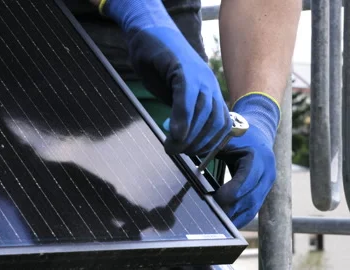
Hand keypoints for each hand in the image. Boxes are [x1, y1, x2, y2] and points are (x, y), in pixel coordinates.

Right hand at [101, 0, 231, 155]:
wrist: (148, 33)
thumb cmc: (159, 65)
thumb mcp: (174, 93)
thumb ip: (182, 112)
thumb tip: (181, 138)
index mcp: (210, 91)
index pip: (223, 125)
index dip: (211, 144)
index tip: (194, 155)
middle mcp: (209, 84)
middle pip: (215, 123)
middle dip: (199, 145)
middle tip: (179, 152)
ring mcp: (198, 76)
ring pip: (203, 115)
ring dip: (188, 137)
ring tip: (172, 146)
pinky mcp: (182, 70)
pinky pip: (187, 100)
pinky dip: (181, 121)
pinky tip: (172, 133)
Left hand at [213, 93, 280, 227]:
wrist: (258, 132)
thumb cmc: (236, 134)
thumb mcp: (224, 138)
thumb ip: (209, 149)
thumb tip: (186, 161)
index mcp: (258, 157)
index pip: (247, 179)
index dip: (231, 192)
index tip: (214, 200)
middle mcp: (267, 172)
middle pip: (250, 197)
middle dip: (231, 209)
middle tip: (211, 218)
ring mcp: (268, 184)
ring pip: (253, 207)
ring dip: (235, 217)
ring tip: (217, 225)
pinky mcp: (264, 192)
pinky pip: (252, 209)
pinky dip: (239, 216)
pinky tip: (225, 223)